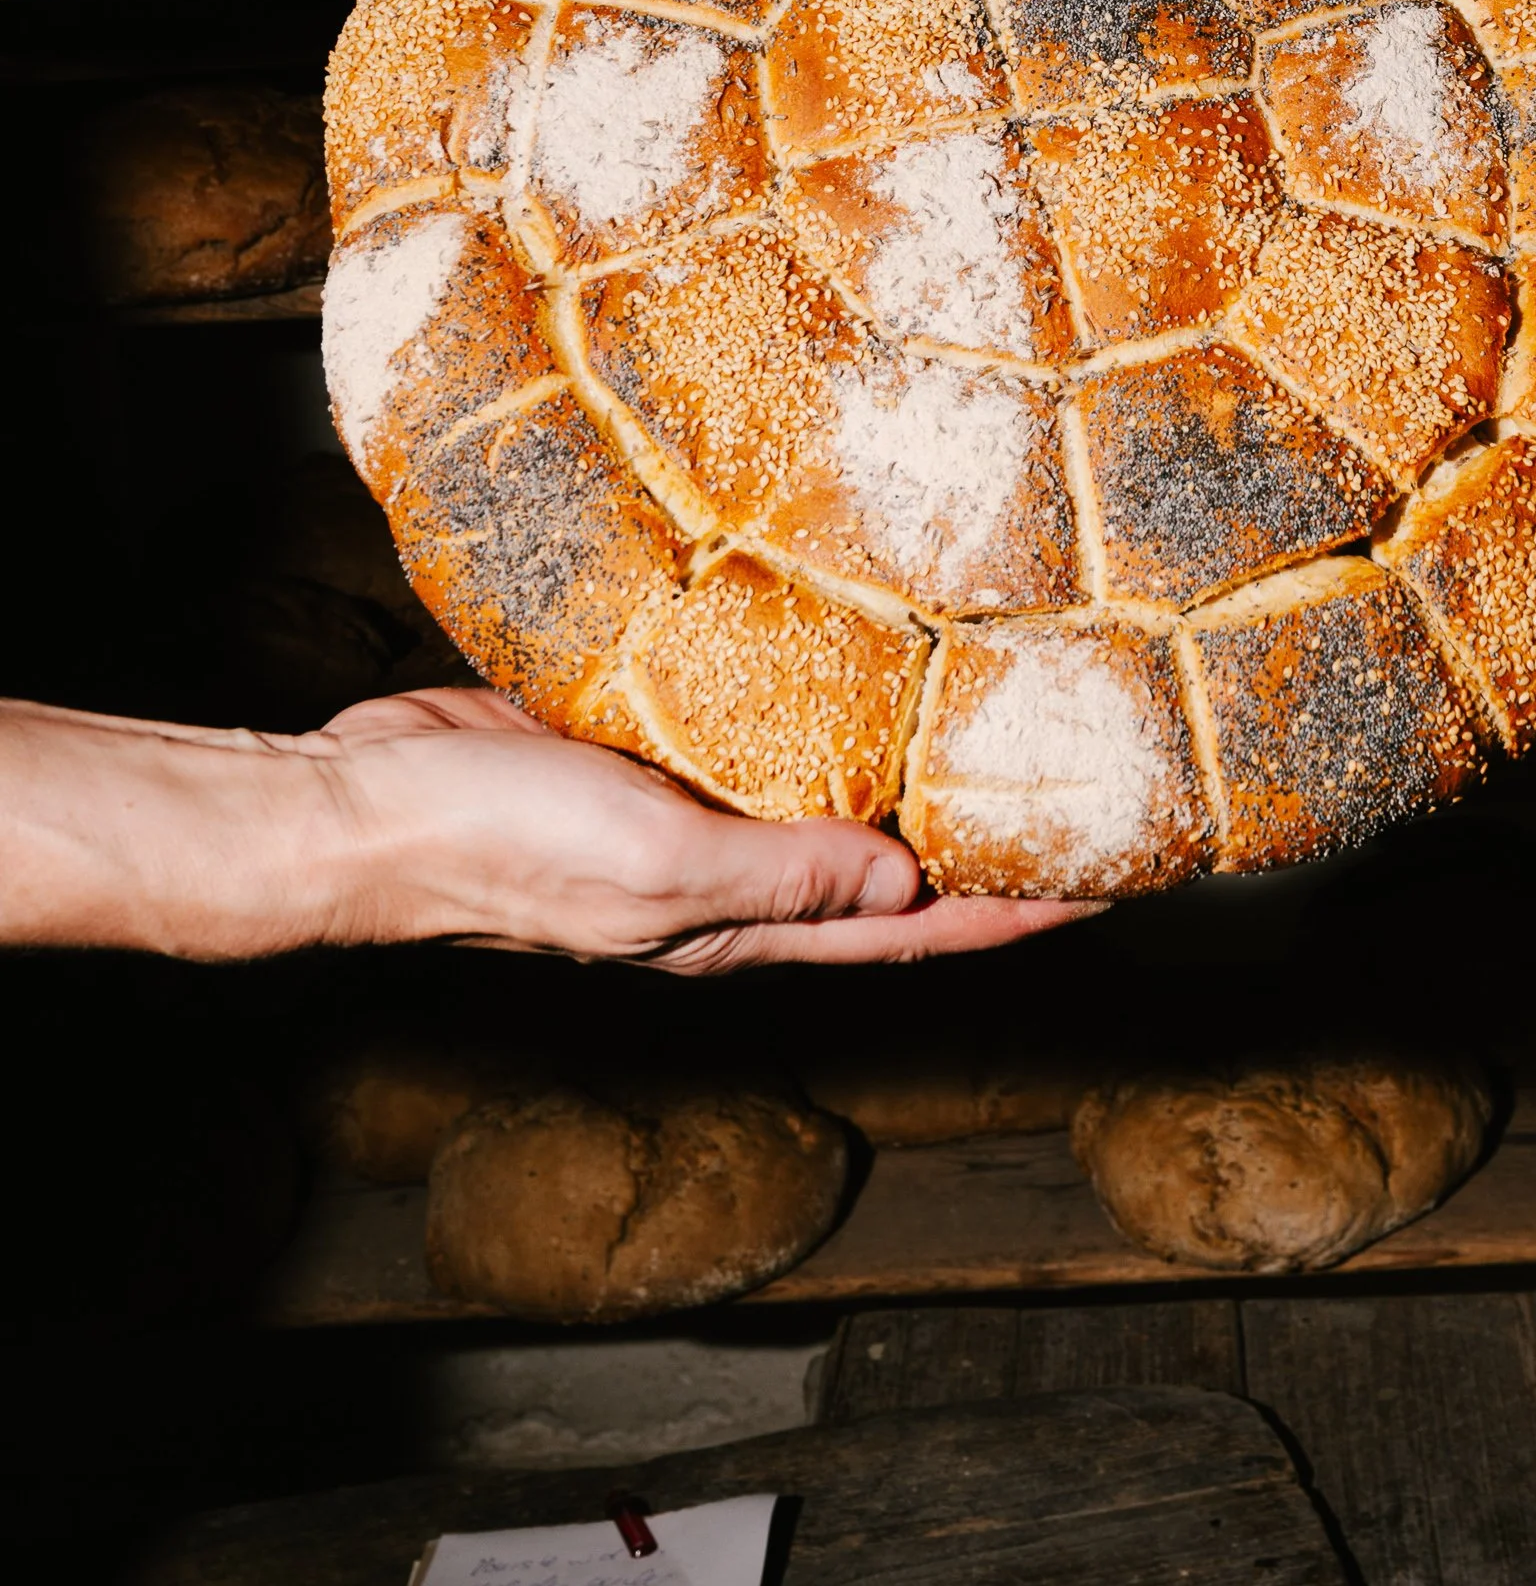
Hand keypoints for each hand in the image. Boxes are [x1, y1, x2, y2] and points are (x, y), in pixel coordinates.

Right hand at [316, 688, 1094, 971]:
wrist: (363, 803)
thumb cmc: (494, 846)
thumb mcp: (654, 867)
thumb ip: (781, 876)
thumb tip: (909, 882)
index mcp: (746, 926)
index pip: (919, 929)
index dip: (1024, 910)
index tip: (1122, 880)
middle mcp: (736, 878)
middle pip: (897, 866)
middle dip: (994, 838)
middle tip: (1091, 780)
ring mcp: (695, 812)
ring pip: (836, 793)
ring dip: (917, 766)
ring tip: (1007, 711)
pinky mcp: (652, 746)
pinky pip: (763, 730)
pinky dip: (827, 705)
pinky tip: (865, 656)